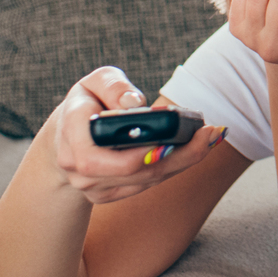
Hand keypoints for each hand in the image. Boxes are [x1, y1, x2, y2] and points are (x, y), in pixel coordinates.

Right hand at [48, 68, 226, 205]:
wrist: (65, 137)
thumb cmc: (86, 103)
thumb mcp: (94, 82)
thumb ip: (114, 86)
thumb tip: (135, 104)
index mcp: (71, 135)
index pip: (98, 157)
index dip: (136, 155)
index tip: (170, 141)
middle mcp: (78, 168)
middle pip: (134, 172)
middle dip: (177, 156)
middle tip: (210, 135)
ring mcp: (92, 186)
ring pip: (146, 180)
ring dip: (183, 161)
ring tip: (211, 137)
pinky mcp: (109, 194)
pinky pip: (147, 184)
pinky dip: (174, 167)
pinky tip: (196, 149)